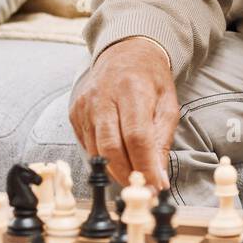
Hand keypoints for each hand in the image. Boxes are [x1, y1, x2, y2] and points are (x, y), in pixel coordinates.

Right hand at [69, 37, 176, 189]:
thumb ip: (162, 141)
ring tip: (132, 178)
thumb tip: (158, 178)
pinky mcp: (74, 112)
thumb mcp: (167, 105)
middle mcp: (103, 96)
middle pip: (111, 147)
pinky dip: (103, 158)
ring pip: (96, 151)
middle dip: (128, 175)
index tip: (155, 187)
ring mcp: (85, 105)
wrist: (124, 53)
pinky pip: (87, 145)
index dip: (145, 167)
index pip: (137, 137)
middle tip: (142, 188)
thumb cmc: (150, 80)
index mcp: (132, 90)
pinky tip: (117, 159)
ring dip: (115, 171)